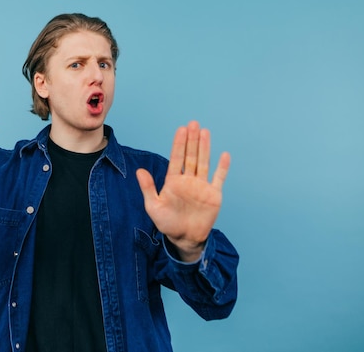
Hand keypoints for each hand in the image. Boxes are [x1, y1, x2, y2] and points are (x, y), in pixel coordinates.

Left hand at [136, 121, 229, 261]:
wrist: (184, 238)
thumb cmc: (167, 223)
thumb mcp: (153, 206)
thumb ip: (148, 188)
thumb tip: (139, 171)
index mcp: (174, 181)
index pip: (177, 158)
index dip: (179, 144)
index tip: (181, 129)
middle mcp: (188, 180)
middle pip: (191, 156)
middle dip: (192, 140)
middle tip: (194, 124)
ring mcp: (202, 186)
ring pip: (204, 162)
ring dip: (205, 148)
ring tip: (205, 132)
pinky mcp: (213, 195)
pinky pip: (219, 178)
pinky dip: (222, 168)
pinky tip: (225, 155)